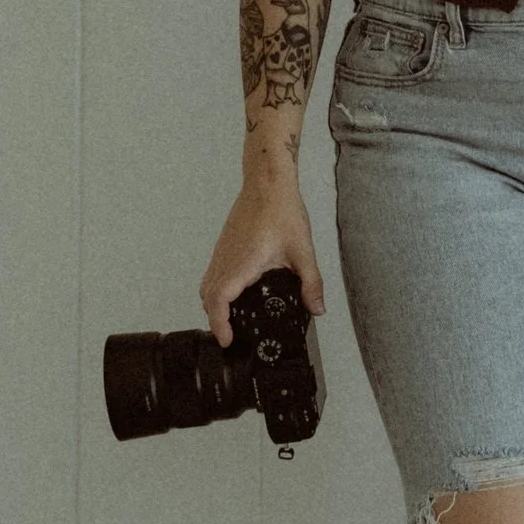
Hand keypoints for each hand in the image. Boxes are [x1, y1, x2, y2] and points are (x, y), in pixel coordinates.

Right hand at [199, 173, 325, 344]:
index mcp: (242, 263)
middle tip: (231, 338)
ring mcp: (221, 253)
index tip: (227, 341)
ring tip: (231, 321)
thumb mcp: (302, 252)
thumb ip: (311, 284)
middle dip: (216, 321)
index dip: (219, 325)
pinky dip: (216, 291)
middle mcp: (226, 260)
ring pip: (207, 286)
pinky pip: (212, 275)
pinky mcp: (223, 247)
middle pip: (207, 298)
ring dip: (214, 306)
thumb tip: (317, 308)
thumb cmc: (281, 210)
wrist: (268, 182)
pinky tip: (234, 294)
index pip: (219, 301)